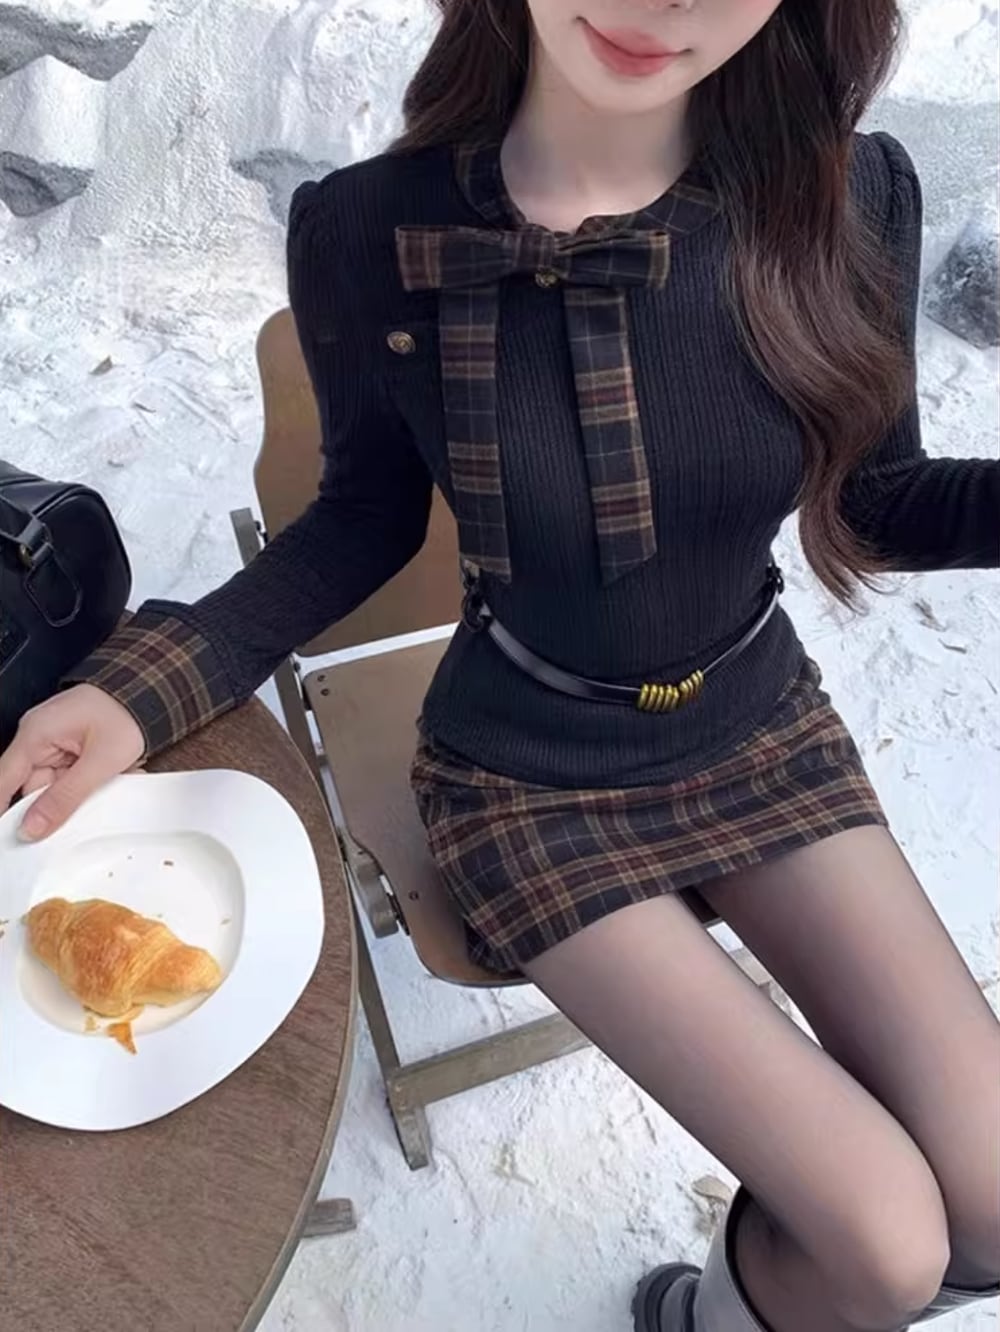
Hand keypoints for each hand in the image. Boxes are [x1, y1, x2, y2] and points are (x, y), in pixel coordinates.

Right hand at [0, 685, 145, 840]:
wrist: (150, 689)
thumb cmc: (126, 713)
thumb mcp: (100, 762)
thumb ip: (65, 798)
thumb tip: (32, 828)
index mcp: (34, 735)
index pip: (3, 783)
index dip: (6, 815)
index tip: (13, 841)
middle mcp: (37, 738)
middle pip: (34, 790)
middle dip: (64, 802)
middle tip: (92, 802)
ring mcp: (53, 743)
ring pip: (56, 787)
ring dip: (83, 792)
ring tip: (111, 779)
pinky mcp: (69, 748)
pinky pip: (70, 777)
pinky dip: (90, 782)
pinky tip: (114, 774)